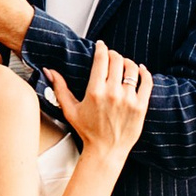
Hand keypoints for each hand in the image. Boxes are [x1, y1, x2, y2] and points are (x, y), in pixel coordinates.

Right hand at [46, 42, 151, 160]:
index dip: (101, 48)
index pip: (101, 59)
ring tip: (124, 63)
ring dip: (127, 62)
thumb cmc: (88, 131)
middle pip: (117, 60)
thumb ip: (59, 88)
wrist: (106, 150)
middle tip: (111, 56)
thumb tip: (50, 70)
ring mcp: (128, 99)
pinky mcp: (141, 106)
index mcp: (95, 91)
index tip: (101, 45)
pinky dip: (144, 72)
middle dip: (113, 54)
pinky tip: (140, 69)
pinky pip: (146, 82)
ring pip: (132, 69)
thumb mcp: (69, 109)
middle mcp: (113, 93)